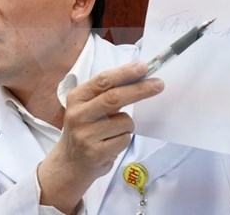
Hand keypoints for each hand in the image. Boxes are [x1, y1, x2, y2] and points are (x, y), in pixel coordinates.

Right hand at [37, 62, 163, 212]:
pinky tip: (110, 144)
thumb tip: (139, 76)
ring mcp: (86, 135)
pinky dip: (124, 139)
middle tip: (158, 84)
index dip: (124, 73)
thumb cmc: (86, 129)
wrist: (70, 163)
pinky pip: (125, 139)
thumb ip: (107, 93)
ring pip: (125, 121)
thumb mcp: (87, 107)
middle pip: (114, 98)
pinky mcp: (96, 152)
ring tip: (113, 132)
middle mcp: (78, 115)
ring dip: (128, 125)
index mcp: (76, 98)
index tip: (143, 67)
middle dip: (140, 89)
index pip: (102, 81)